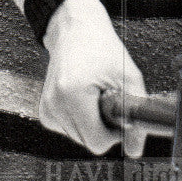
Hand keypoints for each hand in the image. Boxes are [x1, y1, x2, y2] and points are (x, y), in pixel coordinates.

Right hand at [40, 0, 147, 156]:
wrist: (76, 30)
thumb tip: (135, 150)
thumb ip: (135, 115)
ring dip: (92, 123)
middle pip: (88, 142)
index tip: (119, 112)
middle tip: (107, 98)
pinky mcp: (45, 111)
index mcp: (72, 94)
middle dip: (103, 126)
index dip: (115, 132)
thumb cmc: (102, 48)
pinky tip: (83, 97)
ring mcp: (47, 108)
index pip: (97, 142)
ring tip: (94, 94)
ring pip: (79, 138)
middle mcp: (54, 103)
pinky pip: (69, 130)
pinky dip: (80, 119)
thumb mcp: (128, 76)